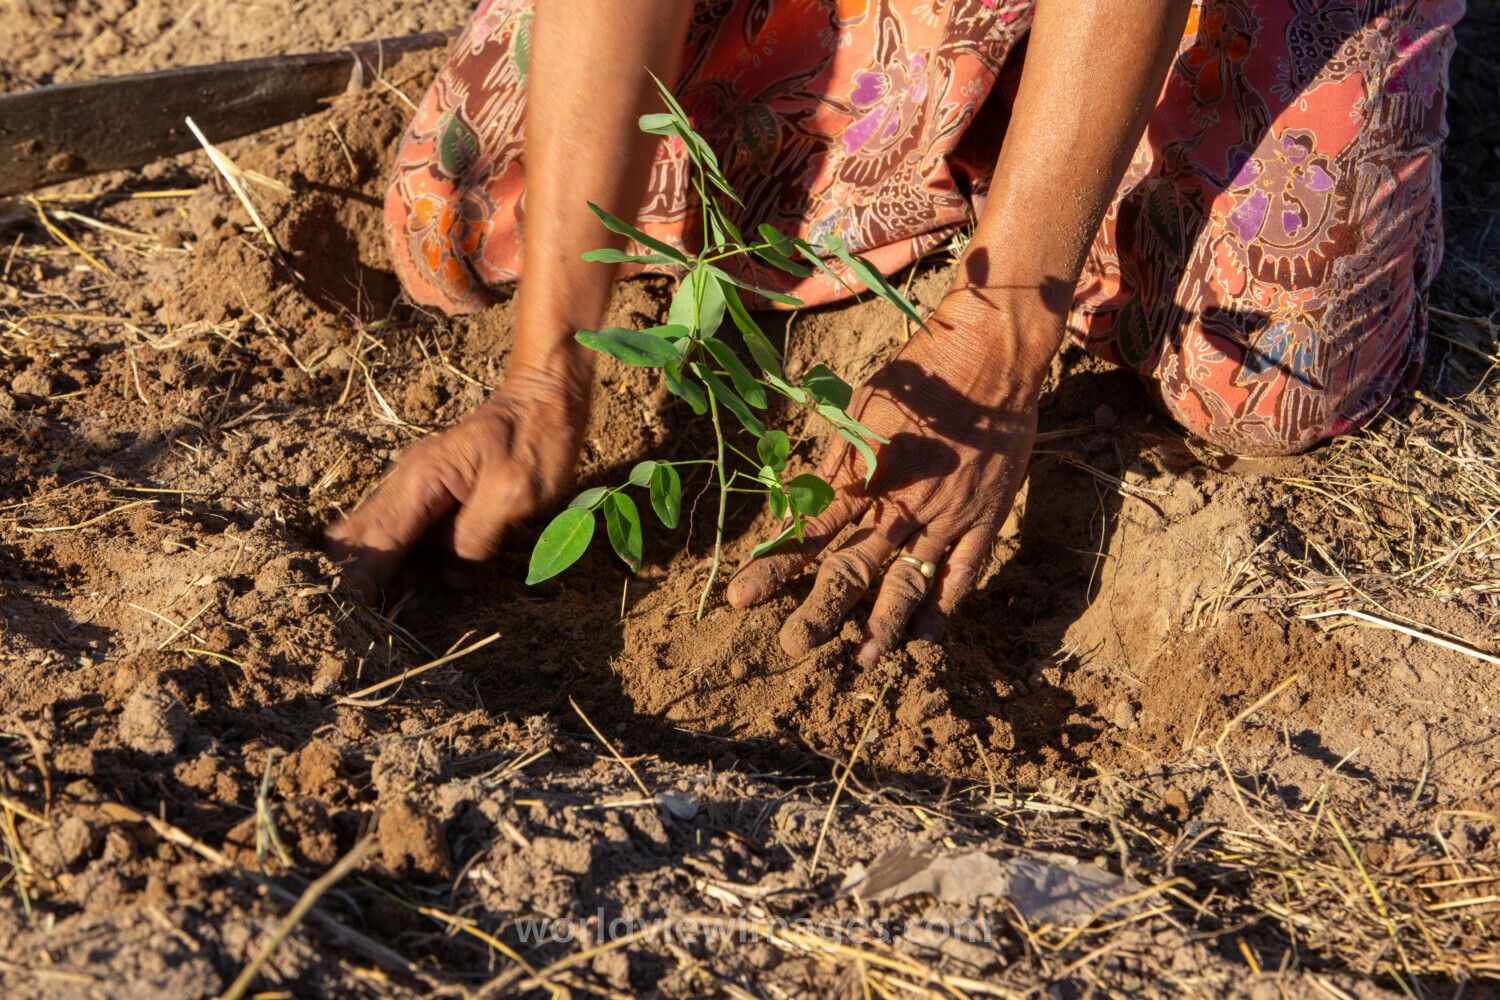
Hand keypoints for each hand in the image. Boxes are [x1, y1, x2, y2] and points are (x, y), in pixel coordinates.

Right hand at [325, 362, 590, 601]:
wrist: (547, 400)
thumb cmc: (537, 440)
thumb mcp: (513, 494)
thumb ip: (475, 539)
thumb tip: (452, 582)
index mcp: (420, 480)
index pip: (376, 541)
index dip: (362, 580)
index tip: (355, 616)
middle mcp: (407, 483)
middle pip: (355, 537)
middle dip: (354, 575)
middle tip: (364, 618)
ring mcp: (418, 489)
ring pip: (375, 537)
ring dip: (377, 571)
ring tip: (387, 610)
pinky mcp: (435, 498)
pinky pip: (405, 534)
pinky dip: (404, 560)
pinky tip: (420, 585)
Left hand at [726, 298, 1054, 665]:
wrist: (990, 355)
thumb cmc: (919, 374)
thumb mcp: (860, 407)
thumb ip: (834, 462)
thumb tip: (798, 500)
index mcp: (866, 473)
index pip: (811, 531)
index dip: (776, 567)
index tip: (743, 597)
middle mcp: (903, 503)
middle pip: (855, 568)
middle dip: (822, 611)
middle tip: (794, 646)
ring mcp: (947, 515)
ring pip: (909, 581)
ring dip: (883, 623)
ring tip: (863, 659)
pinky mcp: (983, 519)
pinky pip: (962, 573)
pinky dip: (943, 606)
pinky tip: (924, 637)